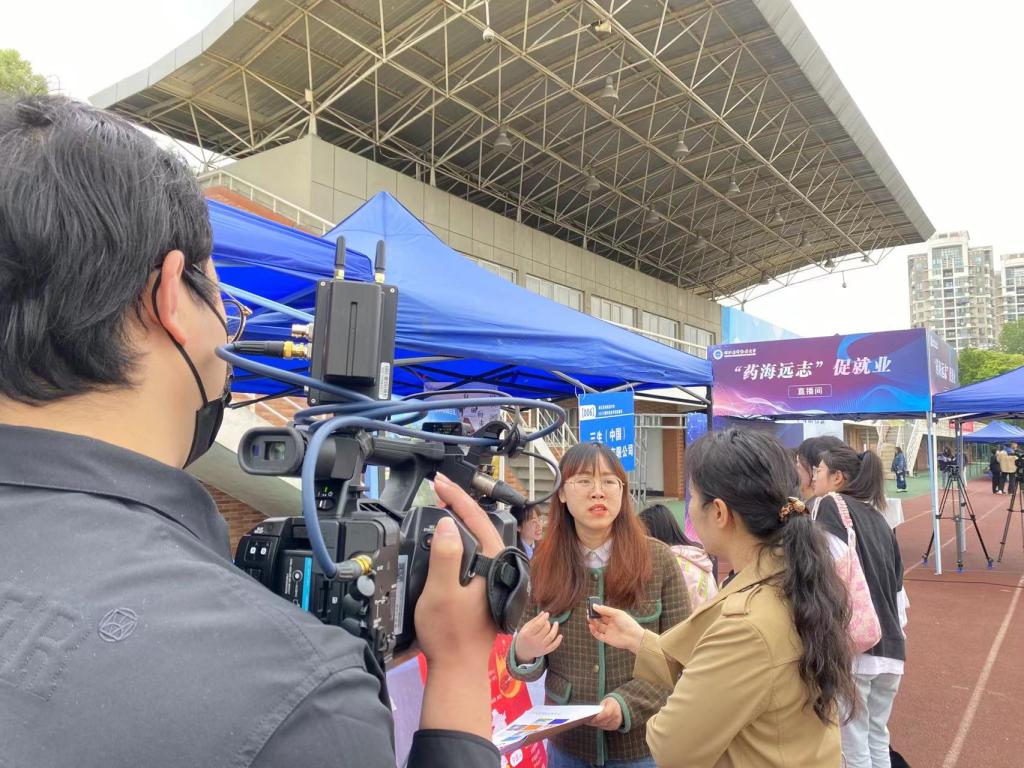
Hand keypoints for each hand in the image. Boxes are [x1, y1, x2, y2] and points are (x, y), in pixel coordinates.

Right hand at [414, 473, 503, 667]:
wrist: (457, 668)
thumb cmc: (450, 635)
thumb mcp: (442, 591)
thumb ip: (446, 555)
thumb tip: (446, 523)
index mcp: (494, 563)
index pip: (477, 519)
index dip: (457, 497)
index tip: (439, 482)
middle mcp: (499, 567)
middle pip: (480, 524)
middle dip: (460, 502)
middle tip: (438, 488)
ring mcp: (492, 577)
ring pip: (477, 538)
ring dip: (460, 519)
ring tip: (442, 504)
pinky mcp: (483, 586)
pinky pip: (472, 552)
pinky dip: (459, 538)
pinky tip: (446, 537)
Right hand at [514, 610, 561, 662]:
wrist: (523, 651)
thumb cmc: (524, 636)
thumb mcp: (526, 627)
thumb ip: (534, 620)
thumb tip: (544, 612)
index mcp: (527, 634)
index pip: (538, 624)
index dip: (544, 618)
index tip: (547, 614)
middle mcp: (534, 641)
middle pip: (545, 629)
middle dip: (548, 623)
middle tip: (547, 621)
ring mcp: (540, 647)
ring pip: (551, 636)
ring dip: (555, 629)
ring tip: (556, 623)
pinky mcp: (544, 651)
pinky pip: (554, 646)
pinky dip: (558, 641)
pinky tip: (560, 635)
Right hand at [588, 603, 644, 653]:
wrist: (633, 637)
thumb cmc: (627, 623)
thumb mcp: (616, 613)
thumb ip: (605, 610)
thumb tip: (594, 606)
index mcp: (614, 617)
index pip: (604, 612)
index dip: (598, 609)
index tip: (591, 605)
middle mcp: (611, 624)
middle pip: (600, 619)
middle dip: (594, 615)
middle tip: (588, 611)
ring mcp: (609, 632)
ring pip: (598, 627)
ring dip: (592, 622)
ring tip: (588, 617)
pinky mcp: (607, 639)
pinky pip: (598, 635)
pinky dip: (593, 631)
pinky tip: (590, 626)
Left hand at [589, 697, 622, 730]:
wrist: (622, 707)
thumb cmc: (611, 703)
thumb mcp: (606, 701)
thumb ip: (600, 707)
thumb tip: (591, 713)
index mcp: (614, 708)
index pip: (606, 715)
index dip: (598, 718)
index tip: (590, 719)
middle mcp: (616, 716)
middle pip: (603, 722)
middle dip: (594, 722)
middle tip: (586, 721)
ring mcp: (616, 722)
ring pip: (604, 726)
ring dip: (596, 724)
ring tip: (588, 722)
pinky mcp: (615, 726)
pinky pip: (605, 727)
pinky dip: (599, 725)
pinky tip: (594, 723)